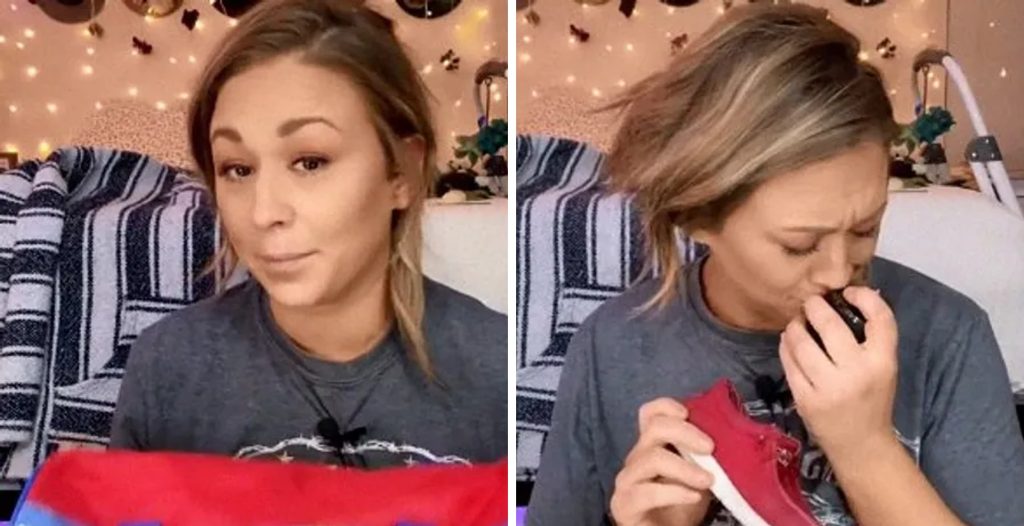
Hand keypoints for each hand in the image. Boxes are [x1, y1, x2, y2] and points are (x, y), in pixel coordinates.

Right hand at [609, 398, 715, 525]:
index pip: (649, 413)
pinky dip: (674, 492)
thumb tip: (730, 435)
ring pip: (652, 458)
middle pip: (654, 428)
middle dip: (685, 433)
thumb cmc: (682, 505)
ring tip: (708, 480)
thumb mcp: (698, 474)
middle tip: (710, 447)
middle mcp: (636, 458)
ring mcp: (627, 480)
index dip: (666, 406)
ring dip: (684, 467)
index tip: (688, 413)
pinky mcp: (623, 504)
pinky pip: (646, 492)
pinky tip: (693, 497)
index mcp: (652, 446)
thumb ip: (704, 456)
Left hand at [779, 287, 899, 460]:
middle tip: (811, 303)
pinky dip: (786, 346)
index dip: (864, 297)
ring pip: (802, 342)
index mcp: (883, 362)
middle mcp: (856, 372)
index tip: (849, 292)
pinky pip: (789, 362)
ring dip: (795, 326)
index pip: (880, 318)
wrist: (861, 444)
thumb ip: (871, 338)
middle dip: (815, 306)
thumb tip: (847, 298)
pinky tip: (789, 342)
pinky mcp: (805, 399)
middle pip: (829, 324)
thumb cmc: (872, 399)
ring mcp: (828, 387)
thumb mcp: (883, 368)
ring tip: (796, 323)